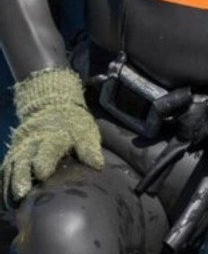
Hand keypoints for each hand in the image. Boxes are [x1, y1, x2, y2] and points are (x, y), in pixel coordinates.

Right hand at [2, 67, 102, 206]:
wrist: (52, 108)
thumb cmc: (73, 125)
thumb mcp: (86, 132)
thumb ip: (89, 148)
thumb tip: (98, 164)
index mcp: (53, 137)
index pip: (48, 148)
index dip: (44, 161)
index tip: (43, 174)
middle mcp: (33, 143)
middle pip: (23, 159)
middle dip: (21, 176)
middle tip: (21, 193)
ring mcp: (21, 149)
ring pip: (12, 166)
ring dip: (10, 183)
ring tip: (13, 200)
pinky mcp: (13, 155)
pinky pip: (6, 170)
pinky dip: (5, 183)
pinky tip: (6, 199)